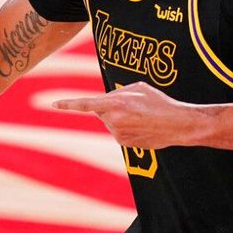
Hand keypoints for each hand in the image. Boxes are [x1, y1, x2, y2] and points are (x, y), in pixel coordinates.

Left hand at [52, 82, 196, 148]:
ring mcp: (118, 134)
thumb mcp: (137, 88)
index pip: (86, 104)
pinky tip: (142, 126)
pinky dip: (127, 128)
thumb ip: (117, 93)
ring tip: (141, 116)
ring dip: (121, 118)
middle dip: (111, 106)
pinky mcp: (124, 144)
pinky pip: (119, 132)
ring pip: (110, 122)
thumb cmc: (159, 102)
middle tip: (133, 105)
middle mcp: (113, 120)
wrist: (177, 124)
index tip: (54, 104)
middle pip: (102, 110)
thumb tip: (107, 102)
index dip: (68, 104)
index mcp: (115, 103)